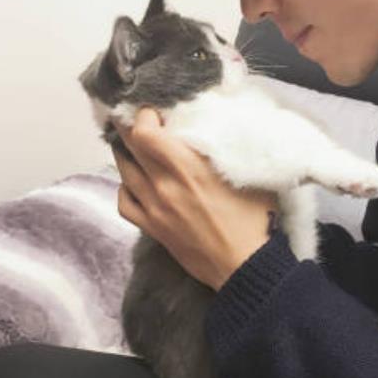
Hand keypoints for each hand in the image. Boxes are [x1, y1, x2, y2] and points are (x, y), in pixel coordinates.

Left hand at [111, 107, 278, 290]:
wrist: (244, 265)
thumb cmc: (254, 218)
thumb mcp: (249, 173)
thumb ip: (228, 147)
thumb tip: (219, 125)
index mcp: (188, 167)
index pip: (145, 132)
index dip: (144, 115)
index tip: (155, 111)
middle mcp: (164, 184)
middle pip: (129, 146)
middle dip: (128, 127)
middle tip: (139, 119)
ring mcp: (154, 208)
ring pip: (123, 171)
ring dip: (126, 153)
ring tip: (136, 146)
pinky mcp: (152, 228)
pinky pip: (125, 201)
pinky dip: (126, 186)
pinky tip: (137, 182)